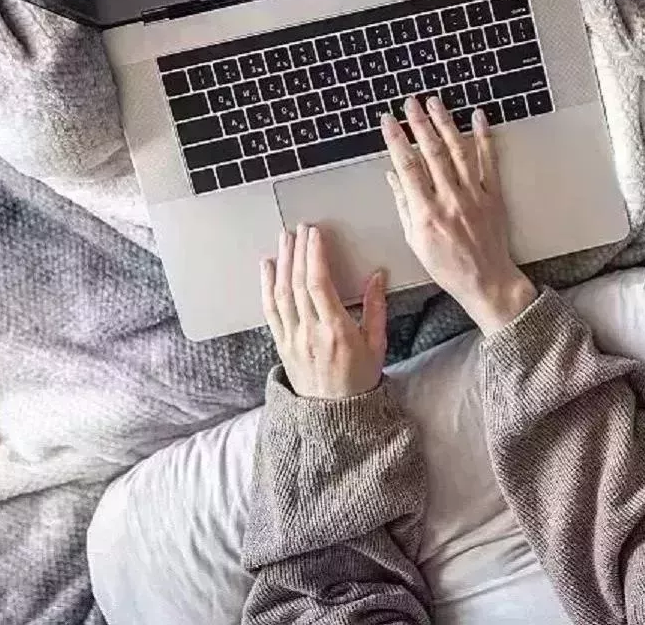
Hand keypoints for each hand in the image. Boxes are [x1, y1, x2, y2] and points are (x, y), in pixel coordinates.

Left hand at [261, 223, 387, 398]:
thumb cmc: (359, 380)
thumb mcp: (377, 345)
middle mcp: (310, 333)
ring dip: (282, 262)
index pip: (319, 284)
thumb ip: (376, 310)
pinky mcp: (281, 344)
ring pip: (282, 293)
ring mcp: (292, 339)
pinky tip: (268, 267)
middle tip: (300, 228)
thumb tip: (377, 276)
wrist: (334, 416)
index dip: (314, 255)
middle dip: (298, 251)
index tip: (315, 233)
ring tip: (284, 239)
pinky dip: (266, 286)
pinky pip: (270, 311)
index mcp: (336, 331)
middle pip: (298, 284)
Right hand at [381, 97, 536, 333]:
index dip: (396, 140)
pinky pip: (489, 161)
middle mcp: (450, 200)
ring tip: (435, 102)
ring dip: (446, 123)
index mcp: (427, 213)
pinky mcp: (493, 195)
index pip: (407, 167)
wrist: (486, 280)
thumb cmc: (448, 266)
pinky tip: (478, 117)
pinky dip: (484, 137)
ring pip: (458, 151)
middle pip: (432, 153)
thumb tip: (393, 177)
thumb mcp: (415, 241)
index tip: (388, 121)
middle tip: (410, 103)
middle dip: (419, 123)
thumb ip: (404, 206)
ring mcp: (474, 195)